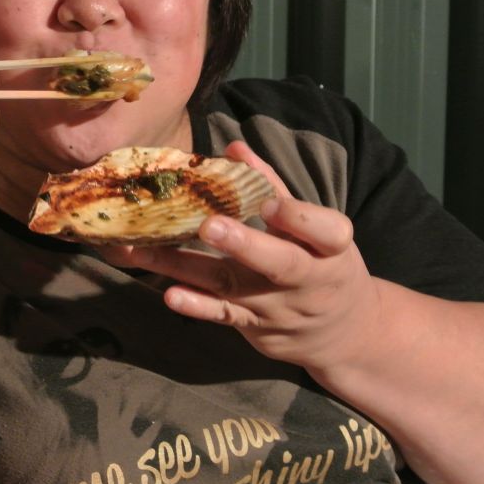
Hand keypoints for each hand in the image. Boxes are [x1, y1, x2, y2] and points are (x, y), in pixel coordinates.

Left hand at [103, 141, 381, 369]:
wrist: (340, 334)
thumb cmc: (323, 264)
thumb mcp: (316, 230)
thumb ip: (274, 188)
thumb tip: (234, 149)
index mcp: (330, 249)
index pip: (326, 232)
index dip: (297, 217)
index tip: (267, 203)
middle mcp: (307, 281)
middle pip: (280, 264)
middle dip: (244, 245)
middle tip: (209, 226)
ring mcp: (276, 307)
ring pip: (230, 286)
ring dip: (184, 267)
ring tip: (143, 251)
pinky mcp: (253, 326)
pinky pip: (222, 316)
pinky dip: (196, 306)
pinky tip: (169, 293)